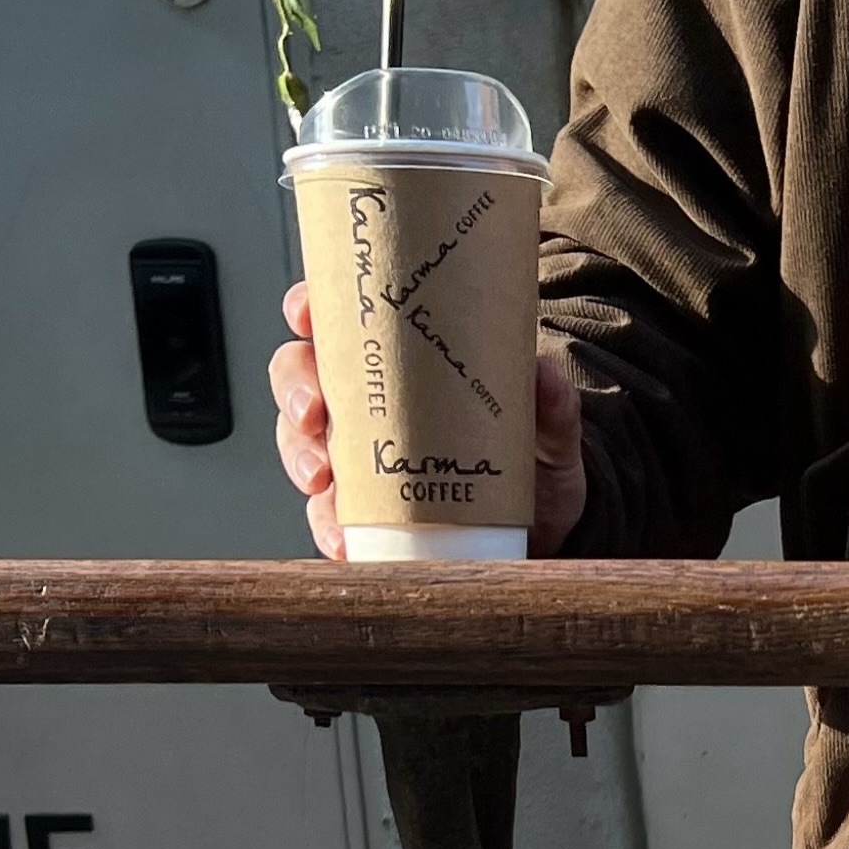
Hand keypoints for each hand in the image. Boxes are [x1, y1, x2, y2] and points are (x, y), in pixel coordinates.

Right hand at [269, 282, 587, 559]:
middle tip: (314, 413)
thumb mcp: (550, 429)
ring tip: (320, 479)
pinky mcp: (364, 513)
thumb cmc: (532, 461)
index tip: (306, 316)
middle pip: (302, 378)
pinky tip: (342, 539)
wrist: (540, 529)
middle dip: (296, 391)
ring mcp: (359, 458)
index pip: (340, 321)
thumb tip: (544, 374)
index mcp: (399, 363)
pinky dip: (328, 527)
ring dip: (300, 458)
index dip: (310, 309)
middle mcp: (367, 405)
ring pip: (301, 444)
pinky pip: (328, 516)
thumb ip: (553, 404)